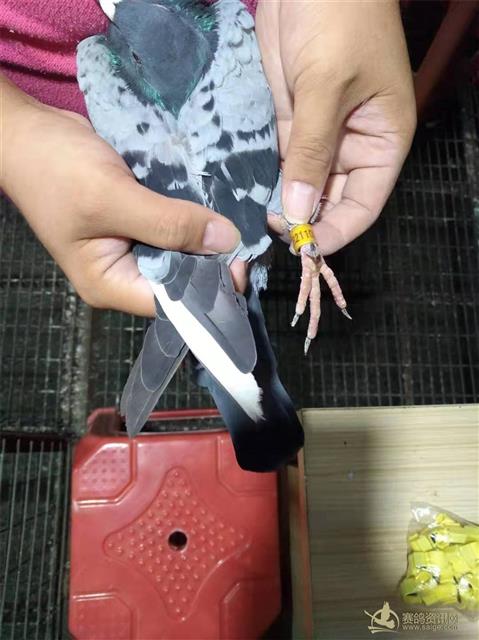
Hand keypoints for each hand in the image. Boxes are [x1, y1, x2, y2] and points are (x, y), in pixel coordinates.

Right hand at [1, 76, 239, 315]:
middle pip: (181, 279)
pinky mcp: (136, 221)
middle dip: (212, 261)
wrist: (26, 131)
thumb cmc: (55, 168)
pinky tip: (218, 204)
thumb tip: (227, 240)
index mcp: (111, 284)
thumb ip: (169, 223)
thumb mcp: (113, 197)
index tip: (243, 262)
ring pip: (180, 250)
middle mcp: (124, 273)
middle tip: (250, 237)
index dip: (210, 288)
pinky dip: (193, 216)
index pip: (173, 302)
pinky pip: (172, 226)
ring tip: (241, 220)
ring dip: (206, 236)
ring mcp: (130, 246)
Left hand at [256, 0, 416, 254]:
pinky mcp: (293, 122)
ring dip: (286, 206)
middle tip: (272, 236)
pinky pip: (285, 163)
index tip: (303, 247)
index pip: (363, 205)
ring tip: (258, 225)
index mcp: (382, 142)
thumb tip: (300, 212)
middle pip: (333, 201)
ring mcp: (321, 136)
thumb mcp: (326, 86)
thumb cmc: (337, 19)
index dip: (337, 231)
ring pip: (306, 186)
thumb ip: (312, 151)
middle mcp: (354, 146)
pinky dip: (271, 182)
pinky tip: (252, 199)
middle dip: (307, 221)